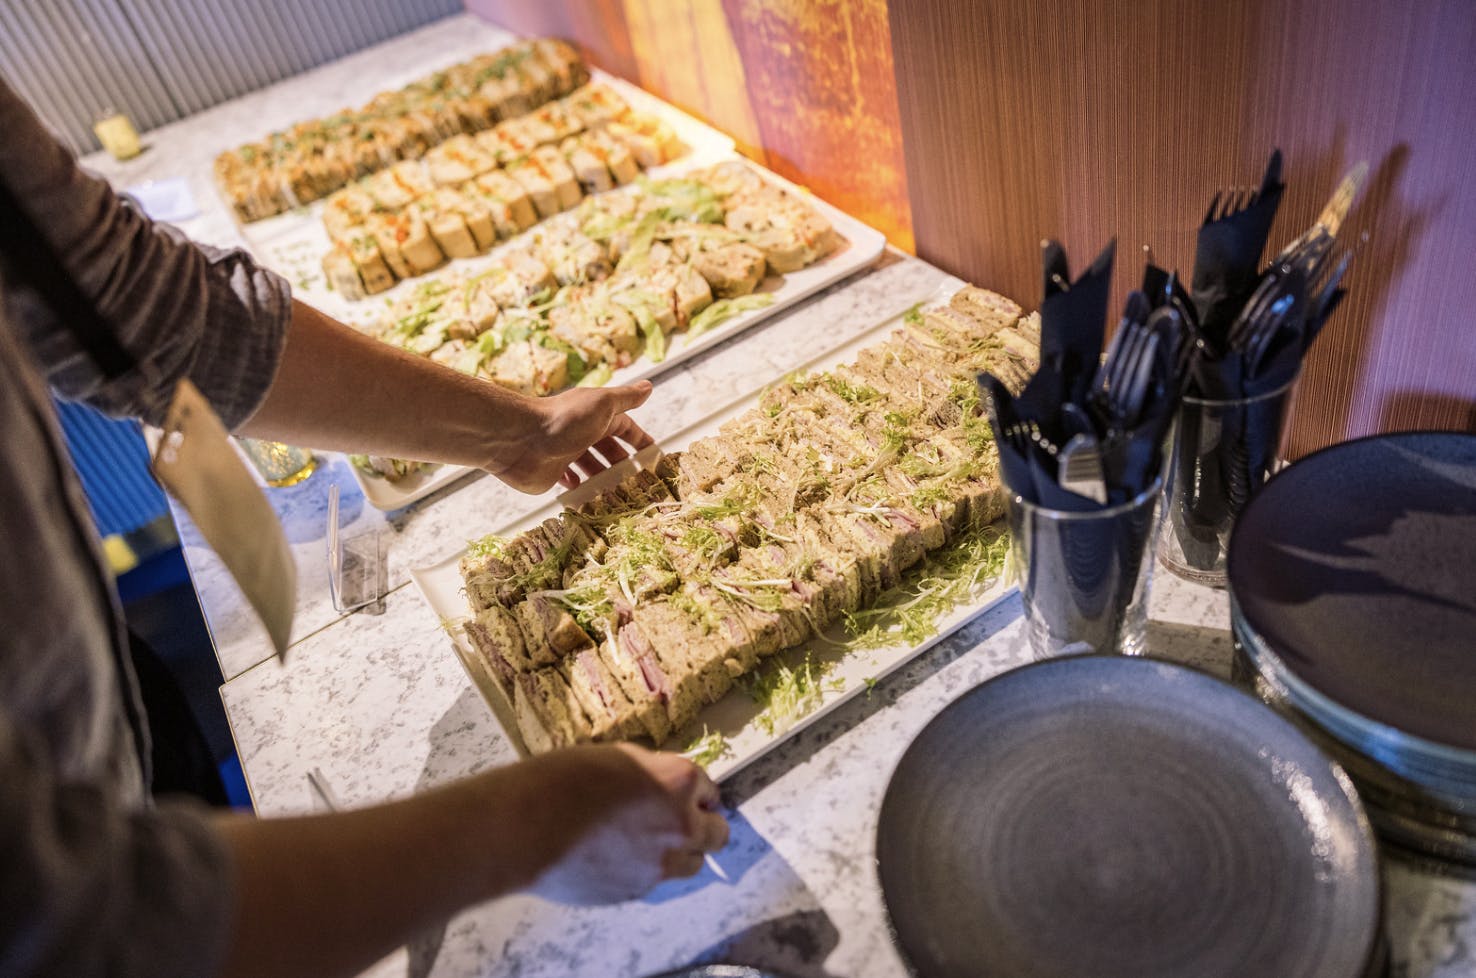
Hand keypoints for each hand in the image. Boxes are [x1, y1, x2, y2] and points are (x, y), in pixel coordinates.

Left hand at [489, 381, 655, 492]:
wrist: (521, 440)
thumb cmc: (564, 419)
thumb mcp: (602, 404)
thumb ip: (626, 398)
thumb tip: (648, 386)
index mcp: (596, 415)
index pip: (625, 427)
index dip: (639, 440)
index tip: (653, 455)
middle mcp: (582, 432)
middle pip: (609, 449)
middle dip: (623, 464)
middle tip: (639, 481)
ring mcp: (567, 453)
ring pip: (591, 467)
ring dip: (604, 478)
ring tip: (618, 491)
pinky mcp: (553, 472)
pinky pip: (570, 481)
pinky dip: (580, 487)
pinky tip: (586, 491)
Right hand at [526, 744, 728, 904]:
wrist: (527, 827)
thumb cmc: (562, 780)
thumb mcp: (617, 756)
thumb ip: (651, 771)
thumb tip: (660, 782)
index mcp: (679, 782)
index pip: (709, 789)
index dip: (696, 792)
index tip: (687, 795)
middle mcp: (680, 825)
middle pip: (717, 834)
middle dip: (703, 826)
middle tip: (681, 820)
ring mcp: (660, 863)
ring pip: (692, 864)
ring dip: (681, 852)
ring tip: (650, 843)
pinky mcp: (636, 890)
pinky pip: (655, 881)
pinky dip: (646, 870)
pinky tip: (618, 857)